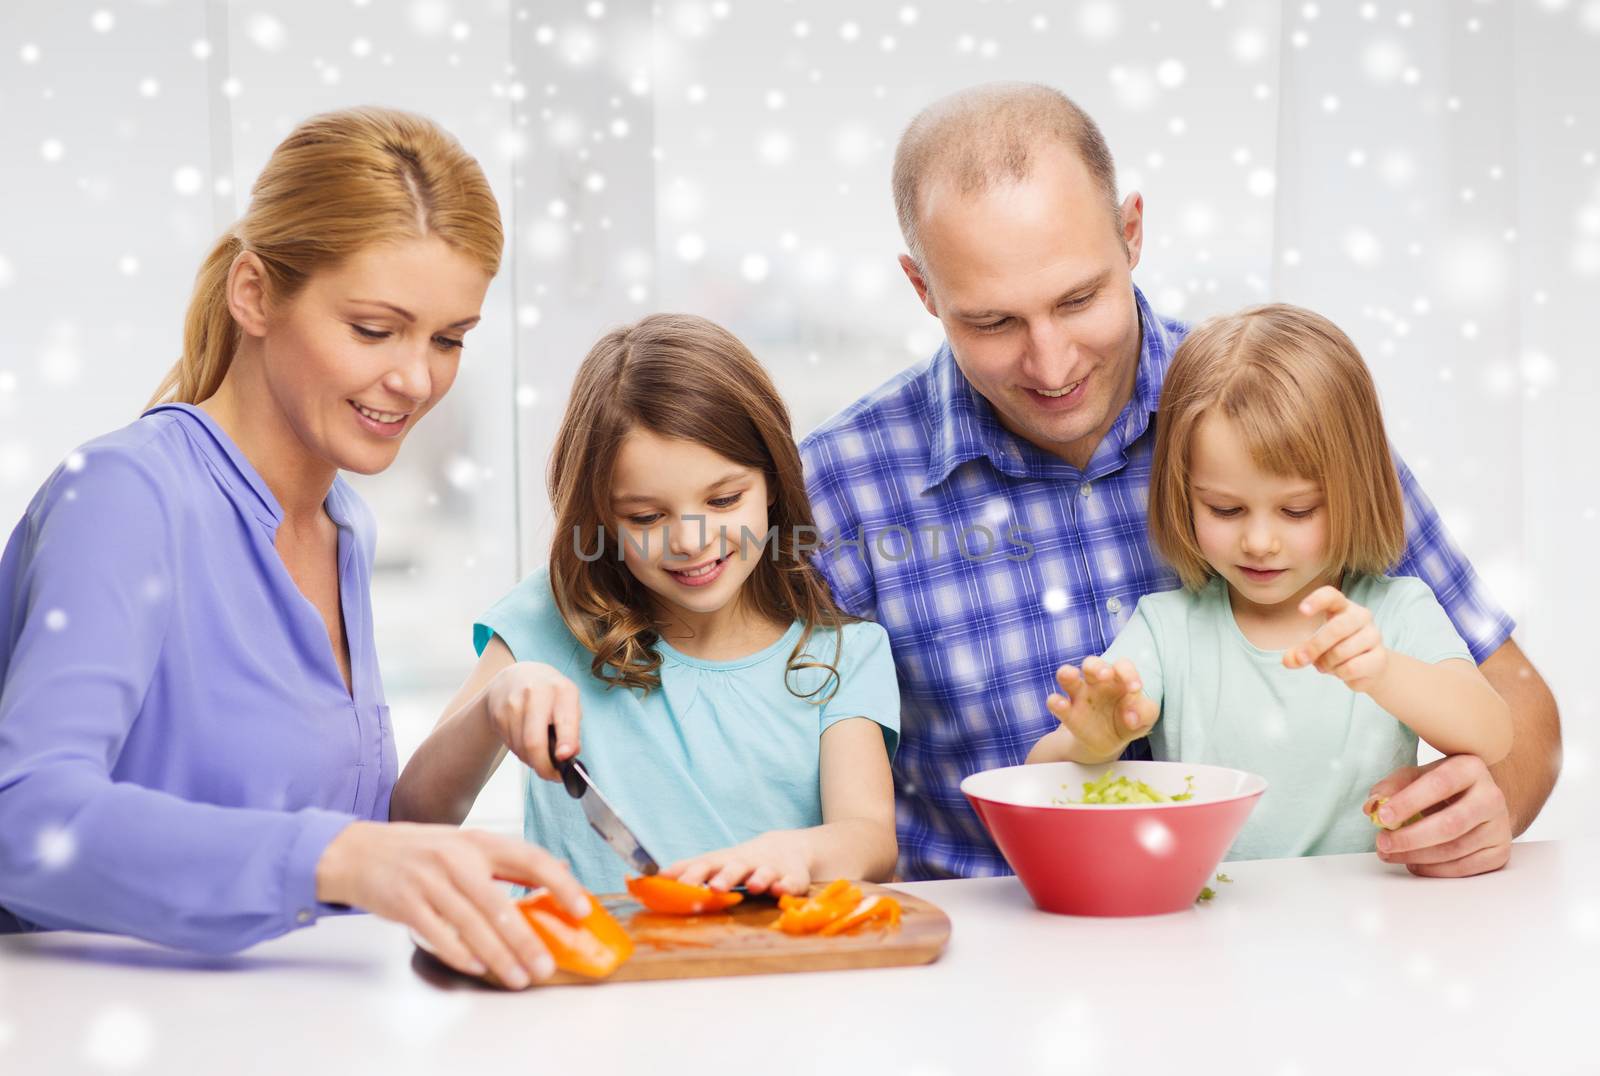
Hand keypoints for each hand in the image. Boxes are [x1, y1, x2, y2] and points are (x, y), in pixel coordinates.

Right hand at [316, 821, 588, 987]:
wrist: (360, 851)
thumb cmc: (419, 851)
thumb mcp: (466, 844)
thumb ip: (507, 861)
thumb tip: (556, 871)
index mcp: (479, 842)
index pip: (530, 860)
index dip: (560, 885)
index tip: (580, 909)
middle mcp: (456, 860)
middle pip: (500, 905)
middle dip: (526, 940)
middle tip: (545, 965)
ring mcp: (429, 882)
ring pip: (472, 925)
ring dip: (498, 956)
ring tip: (517, 977)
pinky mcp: (406, 903)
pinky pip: (438, 934)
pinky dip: (459, 952)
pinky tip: (478, 966)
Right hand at [485, 661, 581, 780]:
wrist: (514, 677)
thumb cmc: (549, 694)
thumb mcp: (568, 704)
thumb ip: (573, 729)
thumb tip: (571, 755)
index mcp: (562, 690)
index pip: (564, 720)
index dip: (566, 741)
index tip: (564, 758)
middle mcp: (536, 693)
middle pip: (534, 742)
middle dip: (544, 767)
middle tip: (552, 776)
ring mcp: (513, 703)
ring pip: (521, 749)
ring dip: (532, 760)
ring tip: (540, 753)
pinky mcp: (497, 714)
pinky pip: (510, 746)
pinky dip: (520, 752)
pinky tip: (525, 741)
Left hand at [661, 831, 814, 895]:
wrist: (785, 848)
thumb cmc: (739, 863)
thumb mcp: (713, 864)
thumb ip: (684, 872)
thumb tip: (642, 880)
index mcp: (722, 862)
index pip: (702, 865)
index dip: (686, 874)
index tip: (668, 882)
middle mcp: (744, 863)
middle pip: (732, 867)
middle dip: (723, 877)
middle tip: (712, 888)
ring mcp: (769, 868)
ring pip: (763, 872)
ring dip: (757, 878)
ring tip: (751, 886)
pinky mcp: (792, 877)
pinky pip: (791, 882)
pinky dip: (786, 885)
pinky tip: (781, 891)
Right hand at [1046, 656, 1158, 762]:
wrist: (1108, 743)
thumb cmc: (1129, 721)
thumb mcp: (1144, 718)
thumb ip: (1144, 713)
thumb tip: (1132, 717)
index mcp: (1118, 678)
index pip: (1121, 665)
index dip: (1128, 673)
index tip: (1135, 689)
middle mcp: (1096, 682)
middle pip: (1091, 663)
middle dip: (1097, 666)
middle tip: (1106, 675)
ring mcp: (1079, 695)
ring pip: (1066, 674)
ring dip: (1067, 673)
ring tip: (1071, 676)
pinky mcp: (1067, 712)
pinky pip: (1054, 701)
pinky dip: (1055, 702)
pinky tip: (1062, 705)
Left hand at [1284, 585, 1387, 691]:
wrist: (1369, 667)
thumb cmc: (1337, 649)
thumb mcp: (1314, 648)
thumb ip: (1298, 653)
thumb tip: (1288, 661)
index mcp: (1343, 607)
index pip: (1331, 596)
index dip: (1317, 601)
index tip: (1301, 611)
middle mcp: (1361, 616)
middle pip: (1336, 628)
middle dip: (1315, 646)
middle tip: (1303, 659)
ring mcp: (1374, 635)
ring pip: (1342, 651)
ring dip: (1327, 663)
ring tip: (1327, 665)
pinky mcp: (1380, 656)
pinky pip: (1352, 667)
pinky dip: (1340, 673)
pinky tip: (1342, 671)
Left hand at [1361, 755, 1512, 876]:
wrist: (1479, 802)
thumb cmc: (1442, 786)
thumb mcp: (1417, 776)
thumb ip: (1392, 787)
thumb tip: (1372, 806)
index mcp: (1470, 768)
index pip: (1439, 784)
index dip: (1408, 802)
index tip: (1382, 817)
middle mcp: (1492, 796)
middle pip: (1450, 824)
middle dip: (1410, 837)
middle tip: (1382, 843)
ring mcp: (1500, 826)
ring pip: (1455, 849)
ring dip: (1417, 856)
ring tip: (1391, 854)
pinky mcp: (1500, 851)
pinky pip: (1465, 867)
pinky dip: (1435, 869)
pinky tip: (1414, 863)